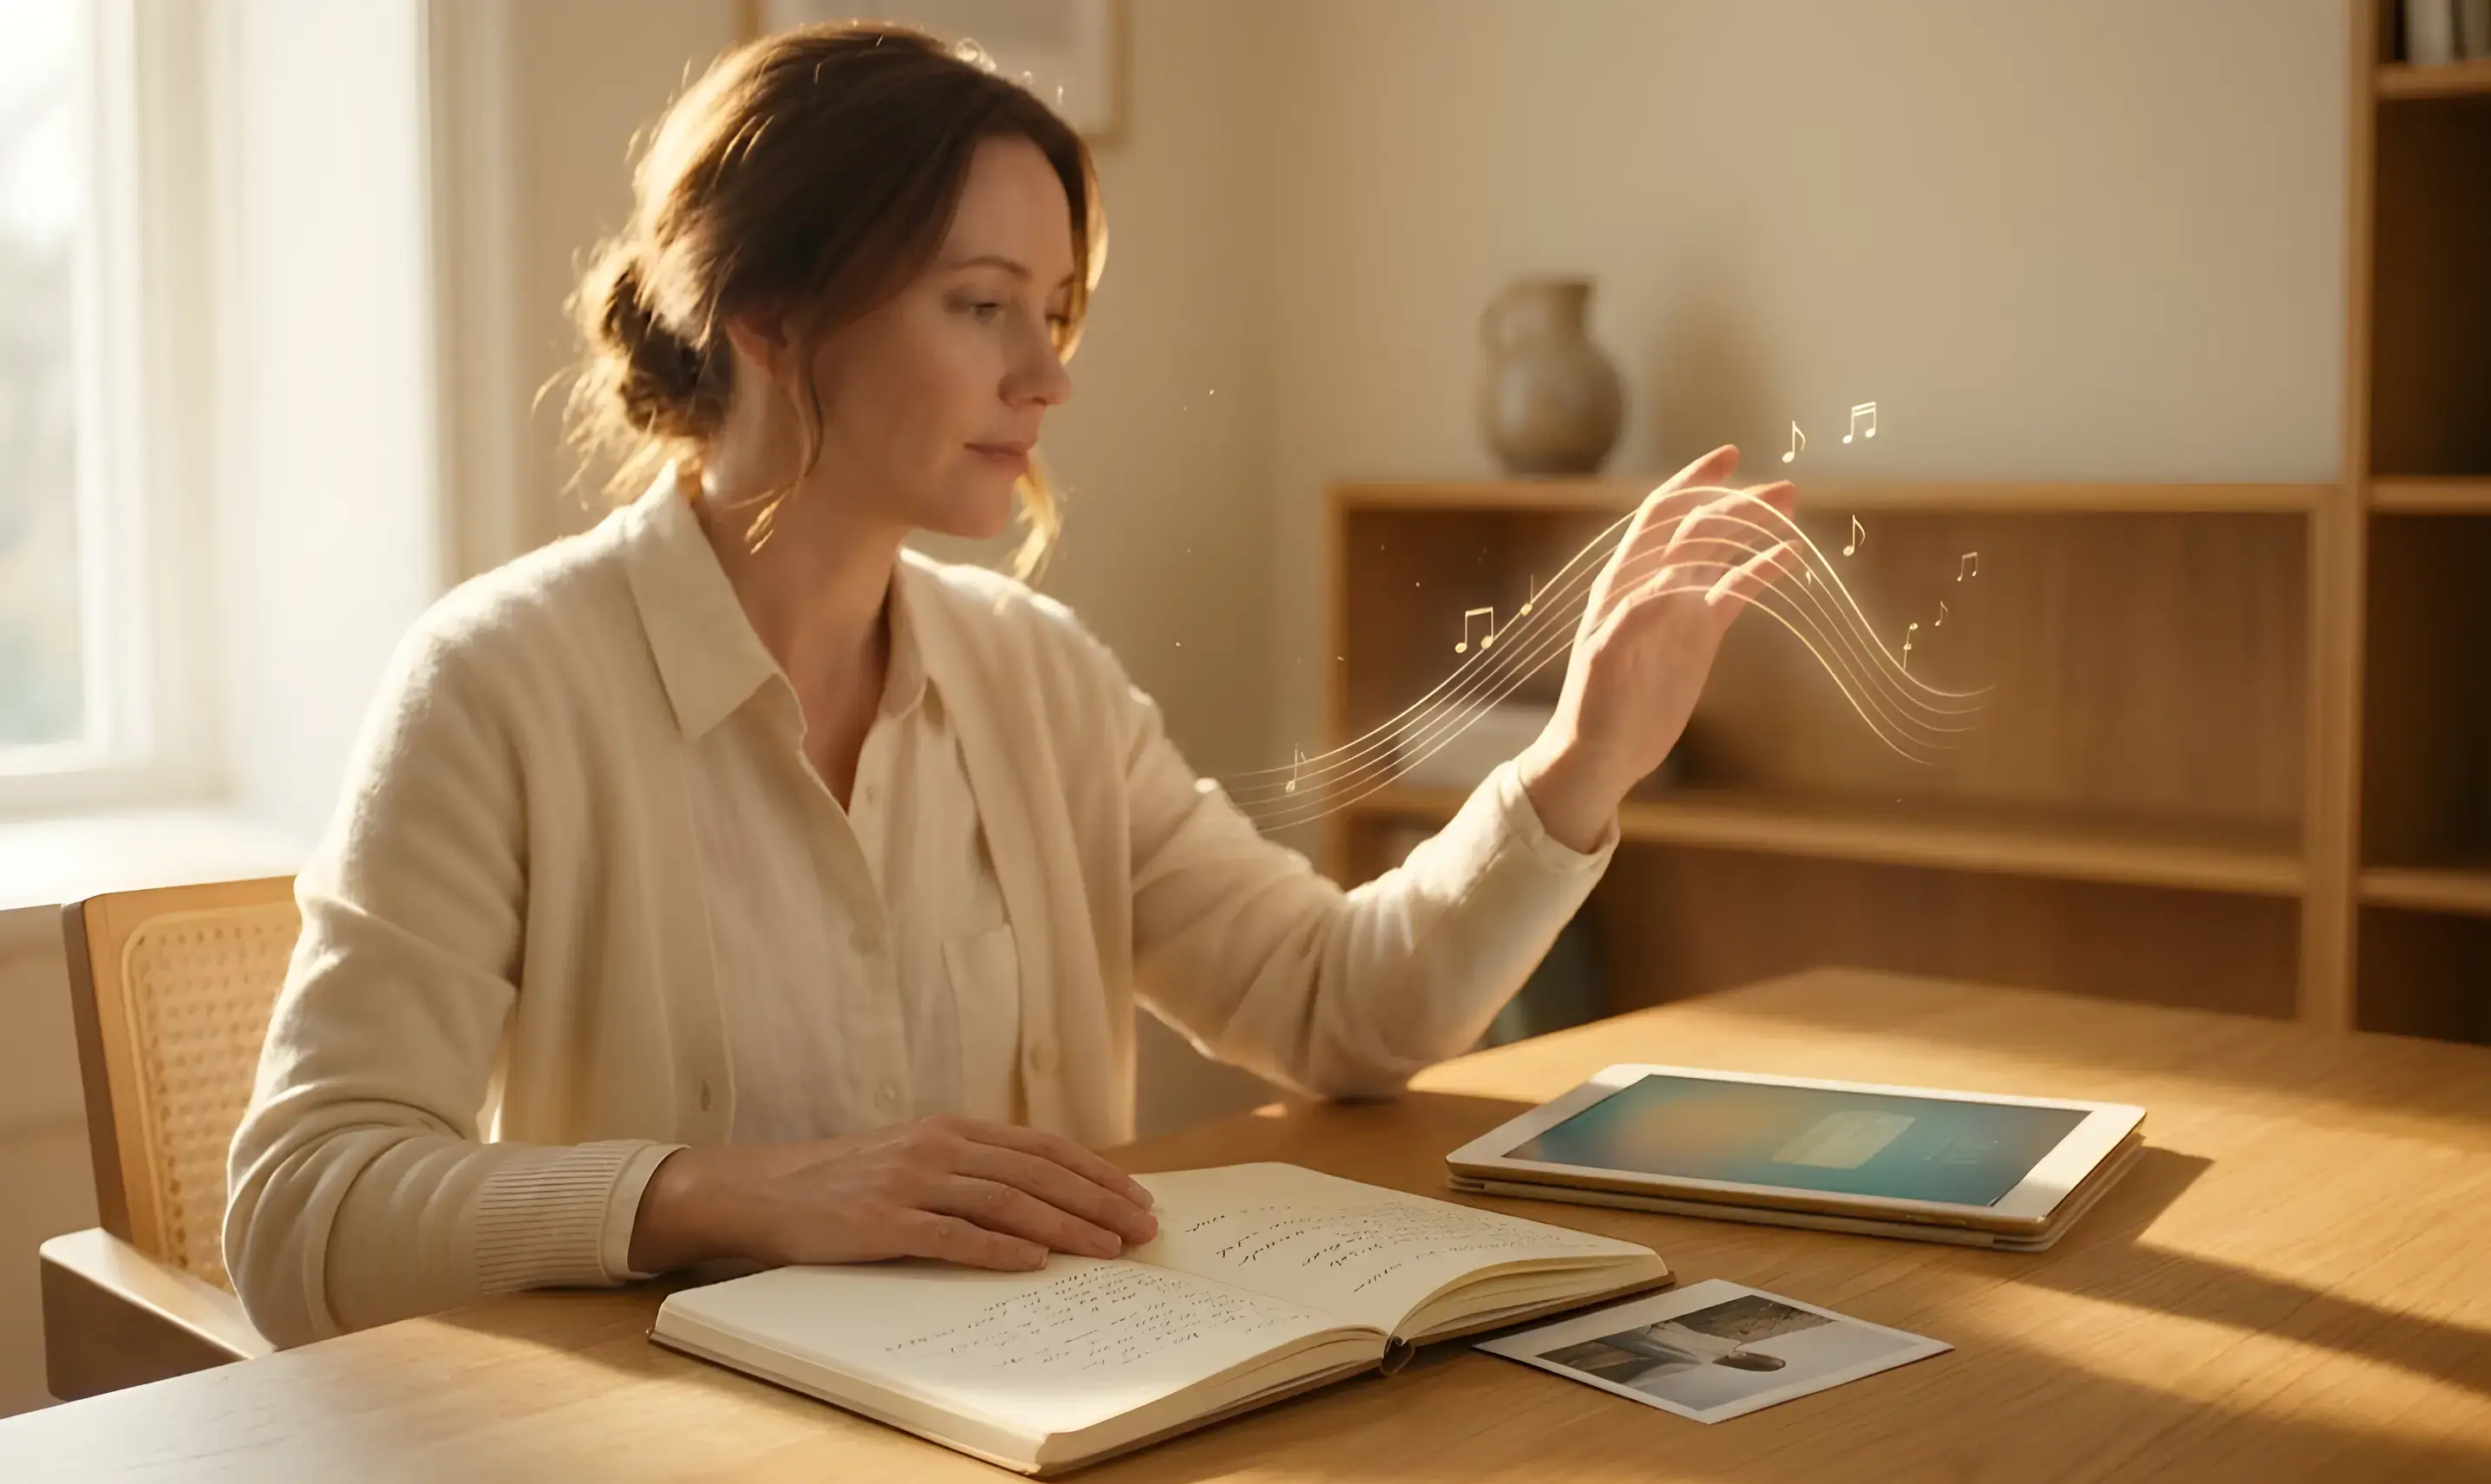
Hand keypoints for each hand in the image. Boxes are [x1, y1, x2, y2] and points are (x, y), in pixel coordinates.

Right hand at [626, 1114, 1159, 1274]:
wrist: (767, 1188)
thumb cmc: (850, 1181)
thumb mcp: (919, 1159)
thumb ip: (976, 1170)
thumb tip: (1049, 1199)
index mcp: (953, 1129)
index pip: (1043, 1149)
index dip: (1097, 1173)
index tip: (1139, 1200)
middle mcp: (939, 1147)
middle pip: (1036, 1174)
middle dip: (1098, 1202)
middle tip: (1142, 1229)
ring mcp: (911, 1182)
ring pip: (1006, 1202)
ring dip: (1065, 1227)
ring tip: (1107, 1249)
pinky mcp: (882, 1220)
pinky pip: (951, 1235)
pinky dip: (998, 1249)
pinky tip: (1034, 1263)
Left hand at [1517, 445, 1794, 850]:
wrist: (1601, 753)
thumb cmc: (1590, 707)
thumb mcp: (1604, 662)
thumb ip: (1632, 618)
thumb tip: (1673, 583)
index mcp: (1622, 580)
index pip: (1659, 517)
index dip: (1691, 484)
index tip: (1729, 458)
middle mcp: (1652, 584)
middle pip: (1699, 528)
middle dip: (1737, 503)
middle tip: (1784, 491)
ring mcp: (1679, 607)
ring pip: (1721, 554)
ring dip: (1752, 529)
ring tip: (1791, 507)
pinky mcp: (1699, 634)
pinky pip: (1735, 591)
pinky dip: (1761, 571)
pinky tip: (1789, 556)